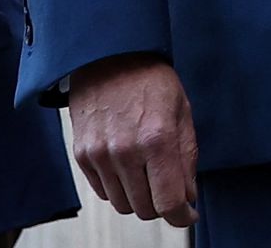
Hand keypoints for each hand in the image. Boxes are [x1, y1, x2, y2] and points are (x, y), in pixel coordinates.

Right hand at [70, 54, 198, 227]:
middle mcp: (125, 151)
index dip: (182, 216)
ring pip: (123, 205)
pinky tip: (127, 165)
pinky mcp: (82, 155)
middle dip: (161, 203)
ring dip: (139, 196)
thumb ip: (186, 157)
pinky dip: (118, 187)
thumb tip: (188, 196)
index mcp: (157, 139)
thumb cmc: (150, 79)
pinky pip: (103, 192)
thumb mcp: (182, 111)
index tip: (187, 214)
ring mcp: (100, 155)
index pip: (169, 203)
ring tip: (147, 170)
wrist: (109, 54)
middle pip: (145, 209)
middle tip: (167, 184)